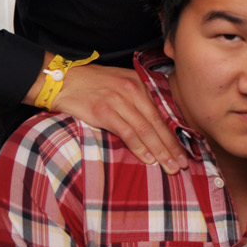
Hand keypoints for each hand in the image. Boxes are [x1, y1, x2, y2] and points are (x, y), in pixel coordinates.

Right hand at [40, 61, 188, 171]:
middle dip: (171, 146)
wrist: (62, 79)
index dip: (173, 135)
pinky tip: (148, 159)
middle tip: (183, 165)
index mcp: (138, 84)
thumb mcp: (118, 83)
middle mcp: (131, 91)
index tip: (183, 152)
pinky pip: (127, 132)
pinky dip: (139, 147)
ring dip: (159, 151)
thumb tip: (152, 122)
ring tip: (170, 167)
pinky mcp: (104, 111)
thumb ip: (135, 99)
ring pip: (145, 129)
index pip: (161, 113)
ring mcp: (118, 101)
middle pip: (157, 123)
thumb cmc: (90, 84)